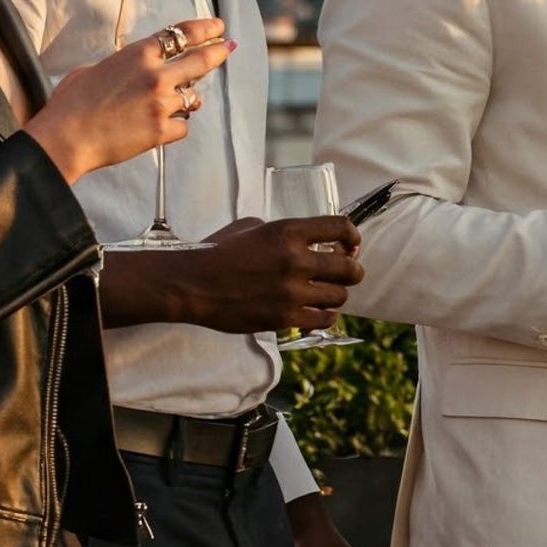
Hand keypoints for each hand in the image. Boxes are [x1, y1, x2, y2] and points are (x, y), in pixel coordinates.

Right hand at [26, 17, 232, 182]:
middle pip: (201, 61)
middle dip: (219, 52)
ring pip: (193, 98)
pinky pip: (183, 126)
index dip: (203, 29)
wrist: (66, 137)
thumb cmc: (72, 103)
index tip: (216, 27)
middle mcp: (155, 76)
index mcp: (137, 55)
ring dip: (188, 99)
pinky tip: (159, 127)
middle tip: (228, 46)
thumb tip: (135, 70)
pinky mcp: (162, 131)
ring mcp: (162, 104)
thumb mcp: (95, 69)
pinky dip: (174, 126)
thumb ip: (124, 65)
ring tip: (178, 101)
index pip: (181, 35)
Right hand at [100, 214, 361, 333]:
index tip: (351, 244)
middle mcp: (295, 260)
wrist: (194, 284)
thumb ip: (282, 231)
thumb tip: (306, 240)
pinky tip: (320, 312)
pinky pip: (324, 319)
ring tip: (328, 293)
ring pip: (339, 296)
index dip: (352, 236)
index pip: (340, 227)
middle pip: (349, 267)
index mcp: (287, 232)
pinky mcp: (286, 317)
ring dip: (337, 294)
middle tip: (347, 273)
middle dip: (352, 270)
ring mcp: (292, 291)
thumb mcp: (250, 227)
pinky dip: (326, 316)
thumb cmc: (217, 253)